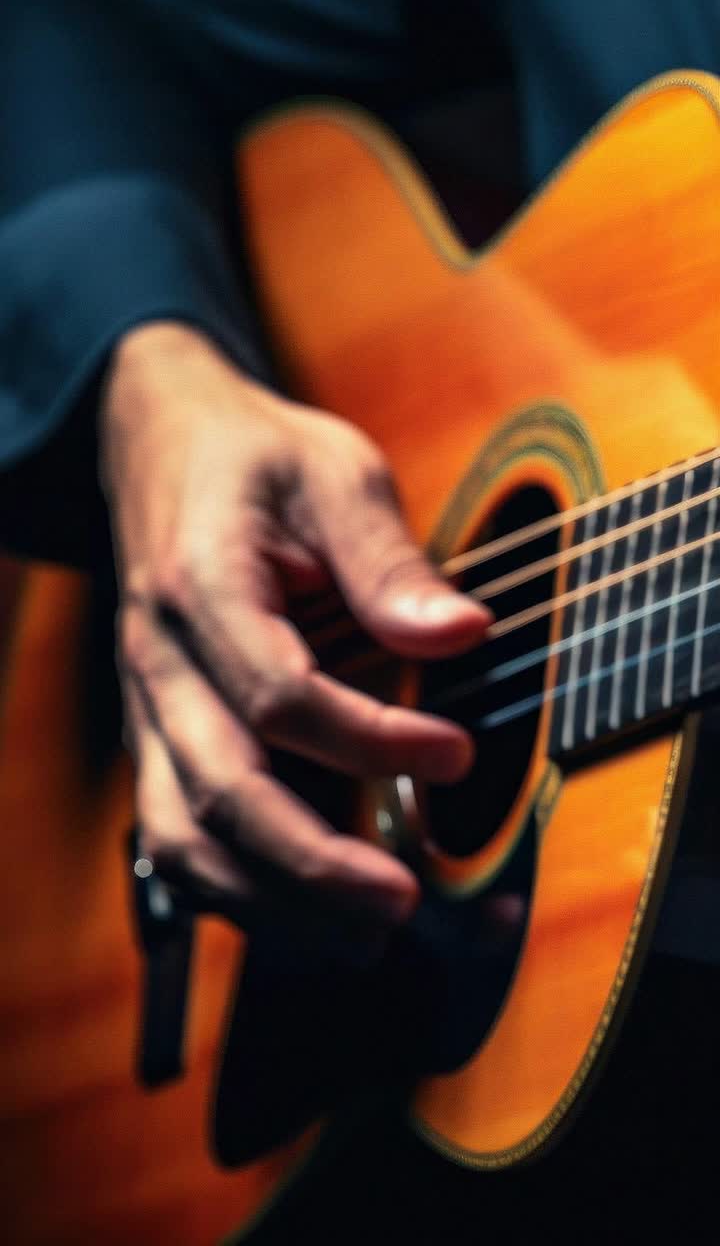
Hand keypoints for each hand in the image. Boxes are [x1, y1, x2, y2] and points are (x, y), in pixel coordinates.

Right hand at [101, 323, 489, 938]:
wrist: (163, 448)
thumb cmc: (255, 459)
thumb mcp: (333, 472)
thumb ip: (388, 559)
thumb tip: (466, 636)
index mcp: (201, 584)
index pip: (278, 695)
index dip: (370, 740)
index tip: (457, 753)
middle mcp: (160, 660)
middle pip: (220, 790)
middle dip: (312, 862)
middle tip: (404, 902)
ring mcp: (150, 707)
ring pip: (183, 835)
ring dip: (269, 900)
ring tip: (362, 934)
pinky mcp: (159, 735)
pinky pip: (176, 835)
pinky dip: (237, 888)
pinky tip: (306, 908)